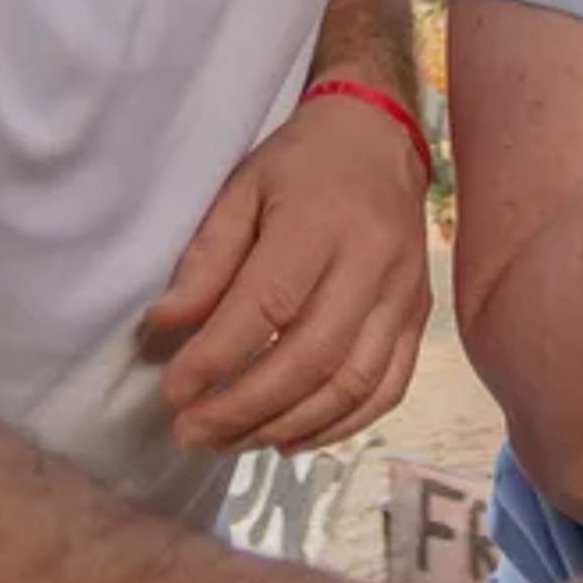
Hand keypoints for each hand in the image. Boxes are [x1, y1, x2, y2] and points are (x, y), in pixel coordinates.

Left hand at [145, 92, 434, 452]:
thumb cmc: (300, 164)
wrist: (378, 139)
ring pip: (351, 383)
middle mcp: (371, 262)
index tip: (174, 392)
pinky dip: (338, 426)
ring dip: (286, 425)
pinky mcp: (417, 318)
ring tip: (229, 443)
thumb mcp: (240, 191)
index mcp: (319, 221)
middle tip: (191, 433)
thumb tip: (165, 327)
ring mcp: (403, 295)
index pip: (267, 304)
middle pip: (311, 356)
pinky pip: (386, 389)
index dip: (218, 356)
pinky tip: (288, 440)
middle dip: (245, 407)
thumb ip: (207, 260)